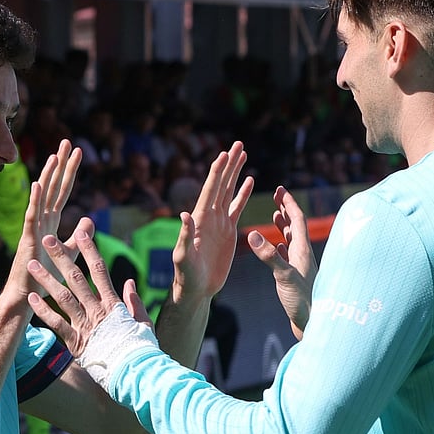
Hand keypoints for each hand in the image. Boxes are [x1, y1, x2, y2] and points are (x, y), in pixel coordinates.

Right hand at [8, 139, 80, 298]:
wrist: (29, 295)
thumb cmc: (45, 275)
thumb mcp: (70, 251)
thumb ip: (79, 235)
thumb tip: (89, 217)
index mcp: (51, 221)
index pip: (63, 191)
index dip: (70, 171)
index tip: (78, 152)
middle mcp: (41, 220)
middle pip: (53, 187)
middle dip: (60, 165)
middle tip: (67, 142)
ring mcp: (34, 228)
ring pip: (42, 196)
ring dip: (48, 175)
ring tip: (55, 156)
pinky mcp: (29, 239)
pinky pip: (31, 216)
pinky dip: (34, 200)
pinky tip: (38, 184)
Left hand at [27, 228, 149, 359]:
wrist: (136, 373)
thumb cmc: (142, 349)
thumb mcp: (143, 322)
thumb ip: (134, 301)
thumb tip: (129, 283)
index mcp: (113, 304)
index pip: (99, 270)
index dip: (89, 249)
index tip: (81, 233)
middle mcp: (97, 310)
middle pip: (76, 278)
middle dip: (61, 257)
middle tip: (47, 239)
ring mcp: (85, 326)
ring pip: (62, 297)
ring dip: (46, 279)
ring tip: (32, 264)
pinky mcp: (76, 343)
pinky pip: (56, 324)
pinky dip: (43, 311)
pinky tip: (31, 298)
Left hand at [171, 141, 254, 304]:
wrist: (196, 288)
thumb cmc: (186, 275)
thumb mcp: (183, 256)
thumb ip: (184, 236)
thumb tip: (185, 214)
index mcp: (200, 219)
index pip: (210, 190)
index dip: (217, 171)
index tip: (225, 153)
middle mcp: (209, 216)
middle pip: (221, 184)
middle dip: (230, 164)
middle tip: (238, 144)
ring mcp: (219, 222)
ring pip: (229, 191)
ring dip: (236, 173)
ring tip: (243, 154)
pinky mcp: (228, 231)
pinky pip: (237, 207)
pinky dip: (243, 193)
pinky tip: (250, 180)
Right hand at [246, 186, 316, 337]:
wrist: (312, 324)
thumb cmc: (303, 302)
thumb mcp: (283, 276)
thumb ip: (269, 256)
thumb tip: (253, 234)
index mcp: (303, 250)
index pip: (297, 219)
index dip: (288, 203)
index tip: (279, 189)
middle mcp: (303, 255)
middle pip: (295, 226)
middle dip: (285, 210)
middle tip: (276, 196)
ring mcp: (300, 266)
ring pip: (292, 240)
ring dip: (283, 226)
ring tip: (275, 215)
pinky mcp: (295, 278)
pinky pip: (288, 255)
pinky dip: (281, 245)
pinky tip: (278, 246)